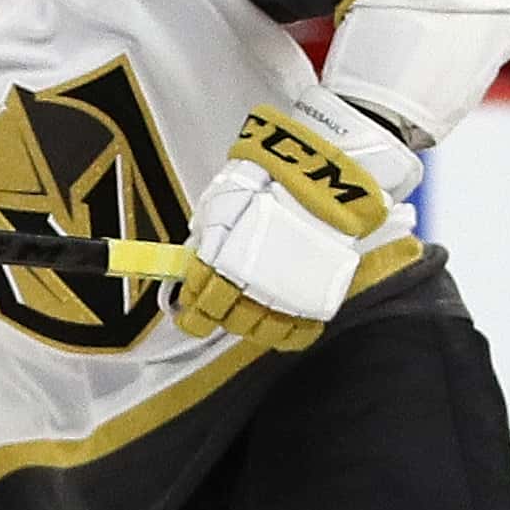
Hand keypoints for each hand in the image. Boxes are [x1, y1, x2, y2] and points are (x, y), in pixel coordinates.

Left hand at [172, 105, 402, 352]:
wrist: (317, 175)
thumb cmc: (263, 182)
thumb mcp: (220, 204)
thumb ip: (207, 238)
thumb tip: (194, 261)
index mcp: (217, 263)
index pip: (197, 304)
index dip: (192, 314)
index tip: (191, 314)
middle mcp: (245, 285)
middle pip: (227, 320)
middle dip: (221, 317)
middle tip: (223, 309)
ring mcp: (281, 294)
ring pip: (258, 330)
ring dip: (251, 325)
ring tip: (252, 315)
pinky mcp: (314, 296)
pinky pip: (297, 332)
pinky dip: (288, 334)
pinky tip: (284, 327)